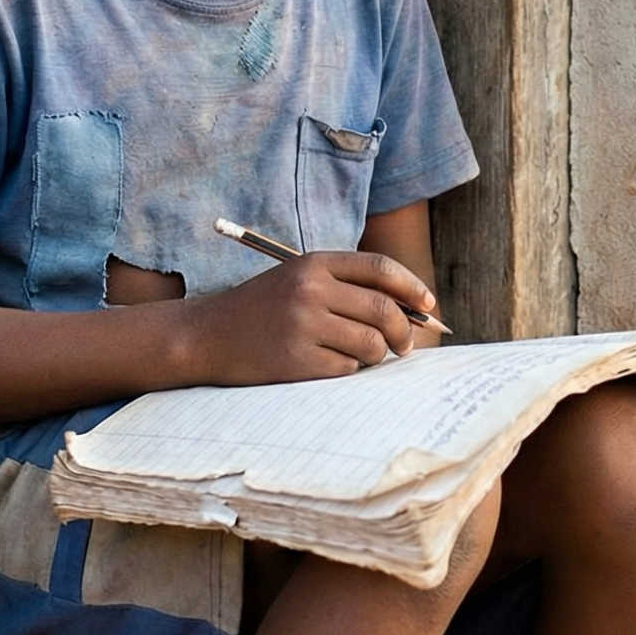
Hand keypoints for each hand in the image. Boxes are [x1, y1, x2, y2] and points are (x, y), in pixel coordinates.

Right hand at [182, 250, 440, 384]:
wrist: (206, 336)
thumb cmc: (261, 310)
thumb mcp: (298, 281)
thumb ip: (346, 287)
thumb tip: (411, 311)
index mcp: (313, 263)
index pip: (380, 269)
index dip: (412, 288)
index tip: (429, 306)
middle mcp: (309, 290)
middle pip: (383, 310)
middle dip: (403, 332)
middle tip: (404, 346)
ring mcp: (302, 326)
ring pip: (370, 344)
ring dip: (375, 355)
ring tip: (358, 357)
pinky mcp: (295, 361)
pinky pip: (346, 370)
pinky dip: (347, 371)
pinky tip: (327, 366)